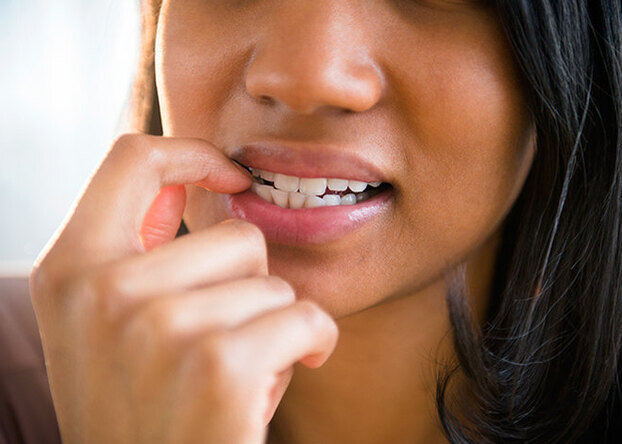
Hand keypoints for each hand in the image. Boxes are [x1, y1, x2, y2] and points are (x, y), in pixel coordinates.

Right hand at [30, 134, 338, 443]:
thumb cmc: (142, 409)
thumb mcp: (108, 328)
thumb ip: (135, 251)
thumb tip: (191, 185)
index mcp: (70, 271)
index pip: (134, 159)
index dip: (193, 154)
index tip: (231, 177)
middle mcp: (104, 292)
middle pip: (236, 236)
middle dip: (249, 288)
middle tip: (220, 344)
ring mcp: (159, 327)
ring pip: (273, 284)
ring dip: (272, 328)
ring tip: (235, 376)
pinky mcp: (220, 365)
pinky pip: (306, 319)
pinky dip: (312, 345)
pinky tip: (281, 379)